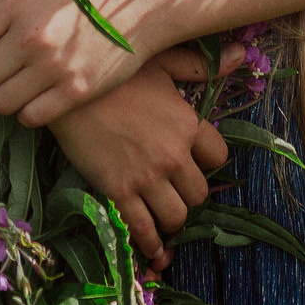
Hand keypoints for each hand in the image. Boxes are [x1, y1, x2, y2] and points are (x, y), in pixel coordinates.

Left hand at [0, 0, 157, 125]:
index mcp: (16, 5)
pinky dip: (27, 112)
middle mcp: (31, 38)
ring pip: (0, 103)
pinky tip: (34, 98)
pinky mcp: (76, 91)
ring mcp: (54, 68)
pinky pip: (31, 117)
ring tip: (10, 87)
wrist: (144, 4)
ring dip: (0, 98)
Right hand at [47, 65, 228, 265]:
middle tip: (173, 191)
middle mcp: (174, 155)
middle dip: (188, 194)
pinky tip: (150, 248)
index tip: (194, 162)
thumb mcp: (161, 61)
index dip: (208, 162)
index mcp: (187, 123)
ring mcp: (147, 176)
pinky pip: (143, 230)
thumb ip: (198, 67)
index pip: (219, 156)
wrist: (65, 88)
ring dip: (171, 219)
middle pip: (199, 193)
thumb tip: (239, 55)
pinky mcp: (119, 191)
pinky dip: (150, 244)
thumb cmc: (114, 71)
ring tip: (162, 216)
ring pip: (177, 217)